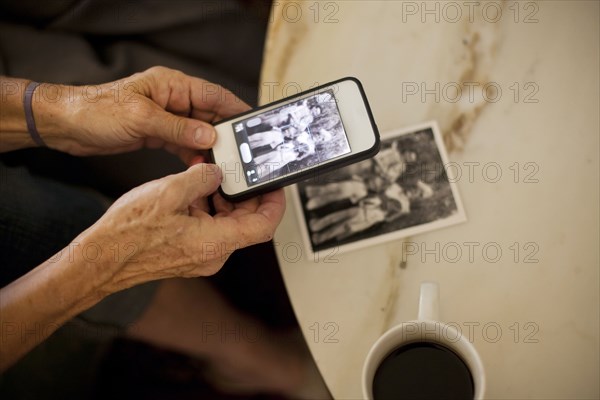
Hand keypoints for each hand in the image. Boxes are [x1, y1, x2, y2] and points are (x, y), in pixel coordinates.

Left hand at [35, 66, 249, 162]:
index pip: (212, 95)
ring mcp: (165, 117)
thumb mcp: (142, 119)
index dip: (234, 109)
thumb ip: (178, 128)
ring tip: (221, 164)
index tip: (252, 124)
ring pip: (197, 133)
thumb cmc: (97, 111)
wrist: (67, 125)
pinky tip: (199, 167)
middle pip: (209, 116)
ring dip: (208, 148)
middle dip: (224, 134)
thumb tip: (210, 136)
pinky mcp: (157, 134)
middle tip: (238, 152)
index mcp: (172, 85)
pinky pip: (183, 144)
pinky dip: (192, 155)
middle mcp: (172, 99)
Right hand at [78, 163, 284, 292]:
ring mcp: (201, 256)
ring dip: (221, 199)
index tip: (275, 186)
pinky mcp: (189, 254)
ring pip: (226, 223)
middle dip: (242, 195)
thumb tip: (216, 173)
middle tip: (234, 172)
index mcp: (216, 242)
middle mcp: (213, 254)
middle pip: (246, 222)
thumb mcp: (169, 192)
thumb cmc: (129, 235)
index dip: (275, 203)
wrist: (101, 259)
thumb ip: (201, 178)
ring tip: (206, 176)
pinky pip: (209, 229)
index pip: (264, 226)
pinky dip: (206, 208)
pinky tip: (191, 191)